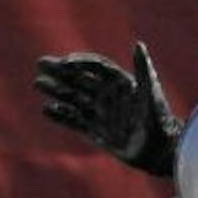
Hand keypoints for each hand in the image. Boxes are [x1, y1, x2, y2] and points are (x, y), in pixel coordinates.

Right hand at [33, 40, 180, 176]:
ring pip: (75, 100)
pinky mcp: (97, 134)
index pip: (96, 68)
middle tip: (40, 65)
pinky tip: (47, 109)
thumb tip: (138, 44)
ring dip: (57, 91)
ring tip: (38, 83)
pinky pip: (75, 122)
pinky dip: (61, 116)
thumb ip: (143, 69)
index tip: (64, 63)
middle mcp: (110, 98)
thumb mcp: (151, 93)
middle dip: (60, 73)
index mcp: (122, 84)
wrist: (159, 153)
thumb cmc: (158, 122)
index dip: (80, 63)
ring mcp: (102, 115)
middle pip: (81, 80)